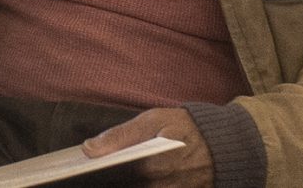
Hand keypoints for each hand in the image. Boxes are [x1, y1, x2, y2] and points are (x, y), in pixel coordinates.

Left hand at [85, 107, 212, 185]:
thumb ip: (120, 136)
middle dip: (104, 181)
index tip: (76, 174)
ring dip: (120, 183)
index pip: (109, 179)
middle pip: (120, 187)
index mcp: (149, 166)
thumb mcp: (153, 120)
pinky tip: (130, 179)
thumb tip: (88, 149)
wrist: (226, 145)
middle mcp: (158, 186)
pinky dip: (139, 186)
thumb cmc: (186, 127)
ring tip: (111, 174)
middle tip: (88, 175)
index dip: (91, 177)